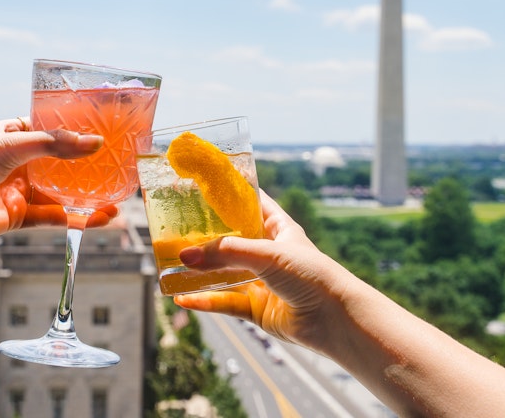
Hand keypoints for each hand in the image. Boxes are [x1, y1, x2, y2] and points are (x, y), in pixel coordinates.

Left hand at [0, 118, 114, 244]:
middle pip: (61, 164)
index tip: (104, 132)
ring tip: (118, 199)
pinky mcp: (19, 218)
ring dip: (88, 198)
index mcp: (11, 136)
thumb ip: (55, 145)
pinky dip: (77, 219)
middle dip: (88, 167)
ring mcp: (19, 191)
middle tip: (118, 166)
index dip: (75, 131)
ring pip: (61, 194)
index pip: (50, 129)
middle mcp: (17, 163)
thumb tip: (95, 143)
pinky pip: (54, 218)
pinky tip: (100, 218)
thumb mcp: (12, 145)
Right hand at [173, 191, 349, 350]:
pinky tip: (182, 297)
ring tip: (169, 264)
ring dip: (199, 270)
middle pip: (230, 240)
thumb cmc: (311, 275)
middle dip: (204, 236)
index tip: (200, 185)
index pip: (251, 203)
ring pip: (223, 272)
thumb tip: (185, 256)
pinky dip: (204, 300)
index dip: (229, 194)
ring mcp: (262, 281)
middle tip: (173, 228)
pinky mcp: (257, 308)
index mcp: (278, 228)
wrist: (335, 319)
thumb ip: (226, 254)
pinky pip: (225, 302)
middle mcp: (269, 252)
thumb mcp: (268, 254)